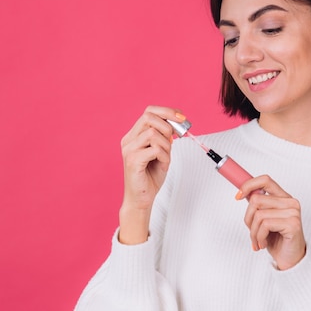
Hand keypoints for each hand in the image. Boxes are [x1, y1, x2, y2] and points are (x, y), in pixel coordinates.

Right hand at [118, 106, 185, 243]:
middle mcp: (128, 140)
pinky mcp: (133, 161)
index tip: (181, 117)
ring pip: (153, 133)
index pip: (149, 112)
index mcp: (134, 136)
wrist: (141, 199)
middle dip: (168, 125)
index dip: (167, 111)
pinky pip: (155, 150)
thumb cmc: (151, 176)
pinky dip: (165, 157)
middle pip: (148, 117)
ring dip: (166, 145)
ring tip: (165, 158)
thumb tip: (176, 123)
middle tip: (174, 139)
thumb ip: (165, 137)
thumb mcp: (162, 152)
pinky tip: (163, 165)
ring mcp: (129, 150)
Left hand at [239, 176, 305, 269]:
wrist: (289, 260)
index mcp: (283, 197)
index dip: (248, 185)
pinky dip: (259, 237)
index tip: (238, 196)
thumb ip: (258, 205)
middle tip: (252, 231)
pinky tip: (264, 244)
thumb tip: (243, 192)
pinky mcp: (293, 224)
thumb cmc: (277, 240)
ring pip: (259, 214)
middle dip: (248, 219)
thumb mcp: (263, 220)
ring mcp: (293, 212)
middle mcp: (290, 202)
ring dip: (253, 232)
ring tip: (258, 241)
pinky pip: (265, 225)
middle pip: (256, 200)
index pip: (265, 180)